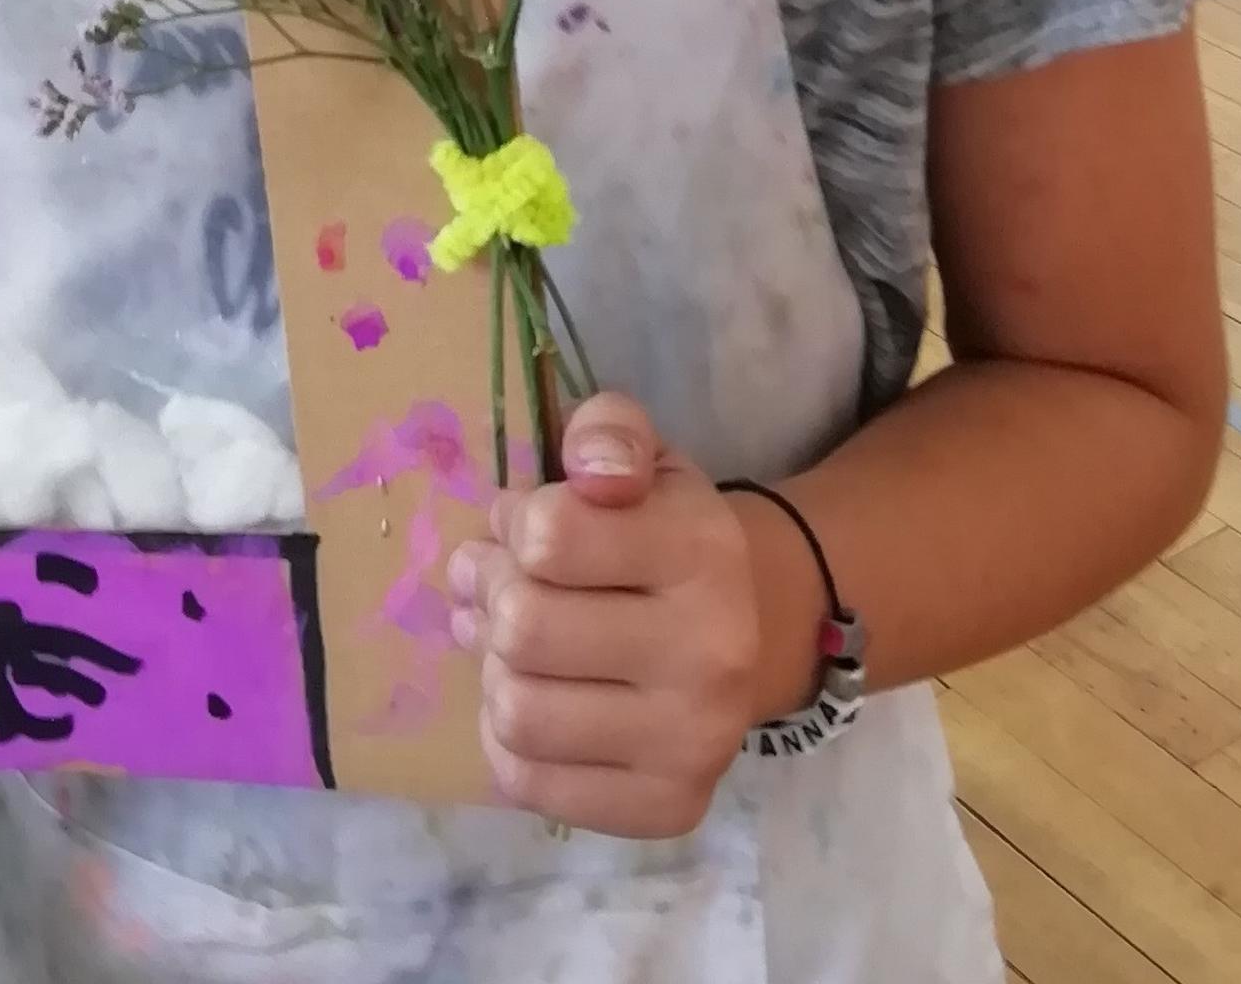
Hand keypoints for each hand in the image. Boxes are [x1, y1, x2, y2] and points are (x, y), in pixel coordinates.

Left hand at [445, 393, 821, 838]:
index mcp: (702, 549)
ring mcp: (694, 742)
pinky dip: (504, 739)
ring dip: (495, 669)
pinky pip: (528, 782)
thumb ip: (608, 432)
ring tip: (511, 644)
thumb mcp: (644, 458)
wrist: (746, 633)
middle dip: (495, 596)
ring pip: (517, 710)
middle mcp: (711, 652)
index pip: (548, 535)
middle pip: (523, 628)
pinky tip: (533, 700)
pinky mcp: (667, 808)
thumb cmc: (666, 535)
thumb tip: (588, 470)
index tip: (525, 525)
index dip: (516, 522)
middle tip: (500, 584)